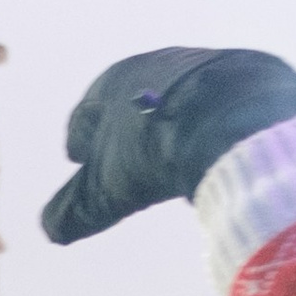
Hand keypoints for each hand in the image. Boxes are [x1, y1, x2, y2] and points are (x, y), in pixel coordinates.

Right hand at [43, 46, 295, 245]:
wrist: (233, 114)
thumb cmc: (156, 149)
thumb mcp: (107, 190)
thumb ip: (77, 209)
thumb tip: (50, 229)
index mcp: (114, 83)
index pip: (87, 113)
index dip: (80, 137)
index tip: (75, 154)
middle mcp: (157, 67)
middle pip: (130, 101)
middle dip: (121, 128)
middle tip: (117, 152)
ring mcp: (203, 69)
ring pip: (175, 101)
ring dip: (166, 125)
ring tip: (167, 152)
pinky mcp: (245, 80)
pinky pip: (216, 106)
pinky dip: (206, 126)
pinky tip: (213, 148)